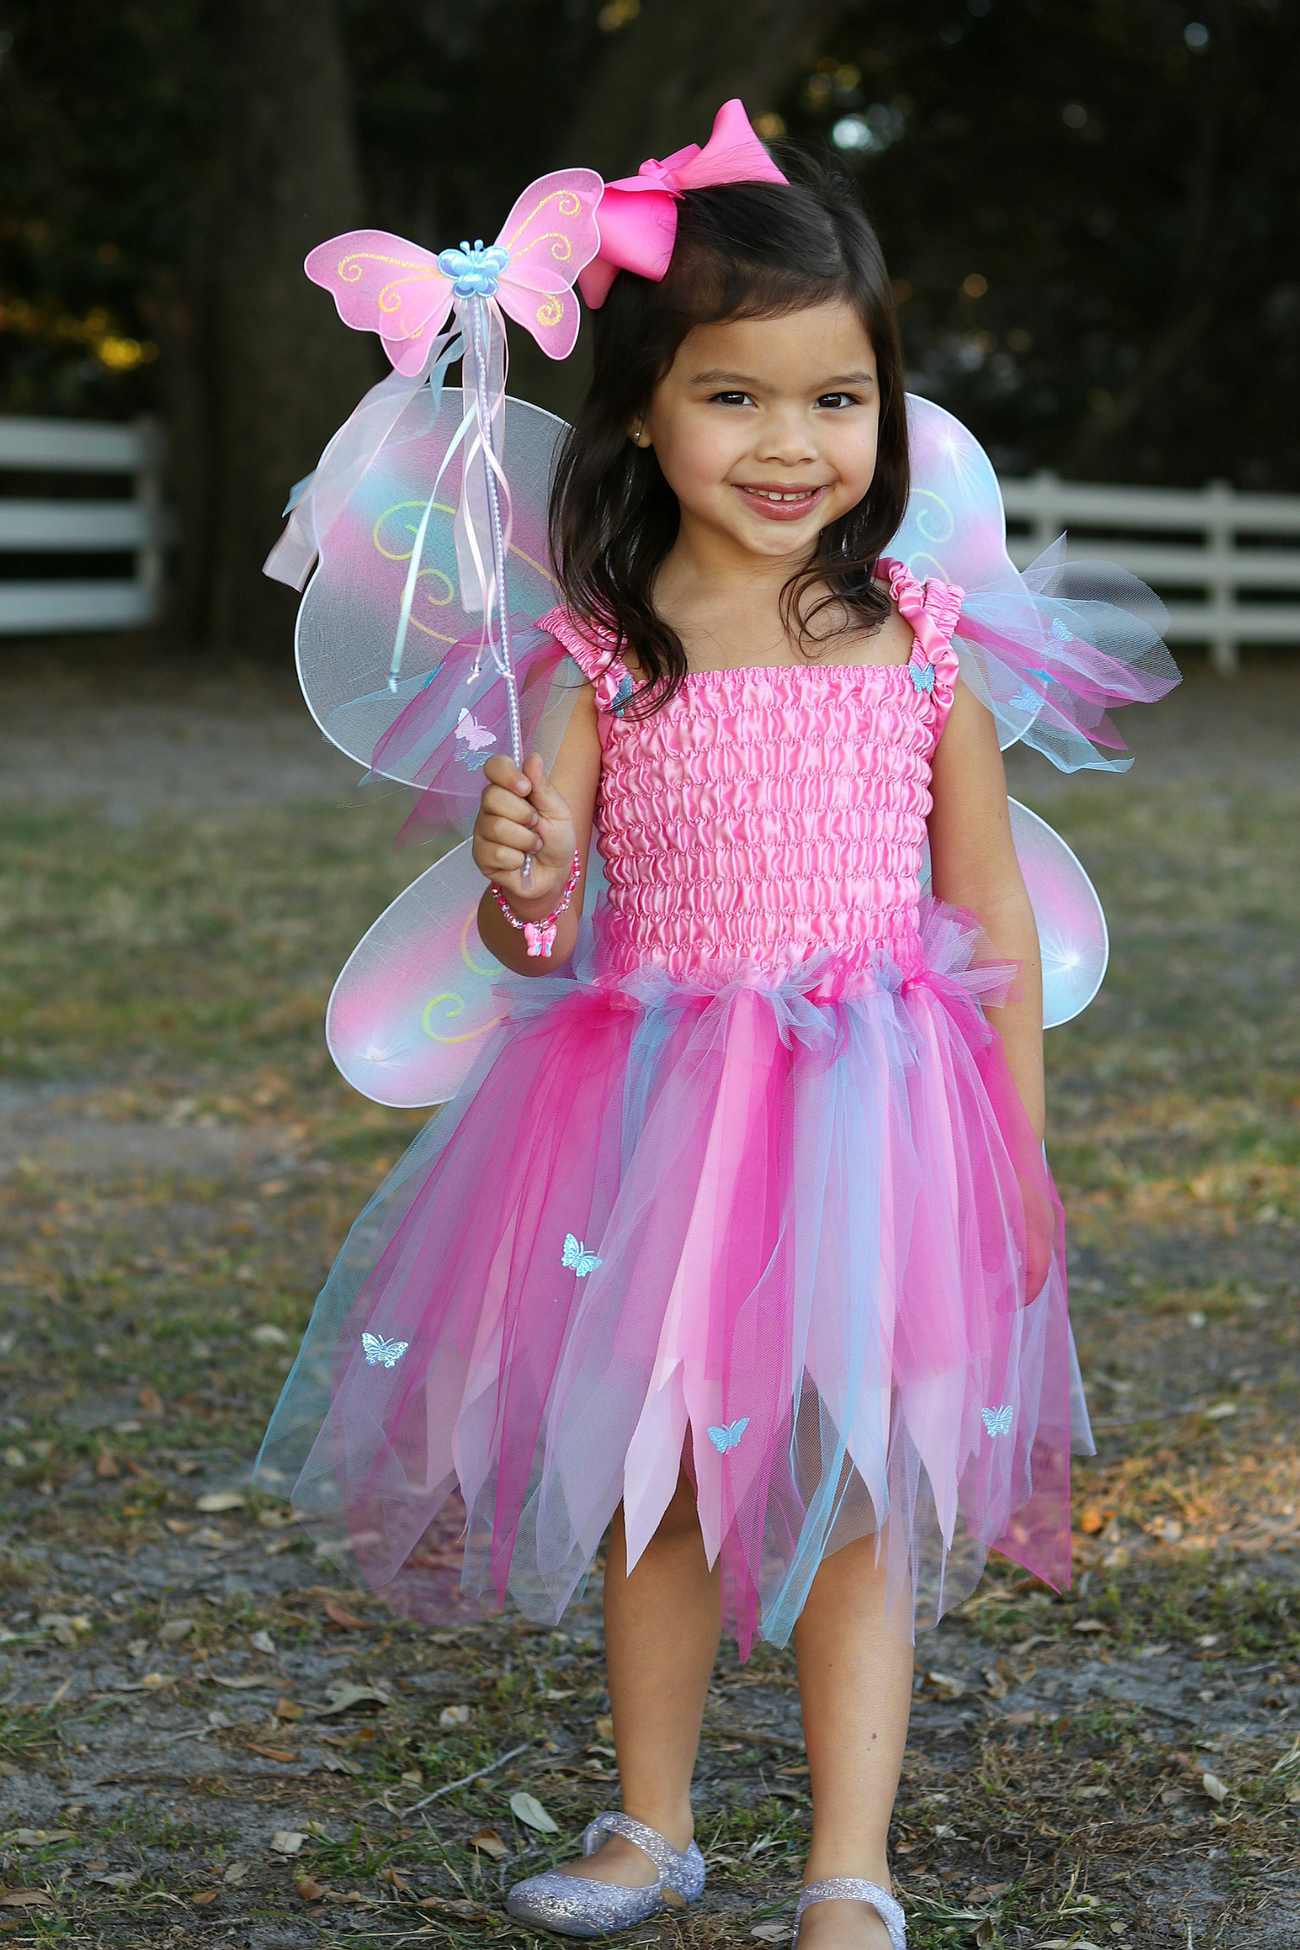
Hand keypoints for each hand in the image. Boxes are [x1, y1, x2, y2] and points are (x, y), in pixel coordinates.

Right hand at [472, 752, 576, 905]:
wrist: (553, 875)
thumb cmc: (556, 840)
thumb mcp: (558, 811)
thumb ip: (543, 786)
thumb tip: (532, 757)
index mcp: (509, 789)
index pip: (494, 767)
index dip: (507, 774)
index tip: (526, 788)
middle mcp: (491, 806)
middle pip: (492, 796)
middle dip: (523, 814)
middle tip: (536, 825)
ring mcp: (482, 830)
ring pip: (496, 827)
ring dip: (525, 840)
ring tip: (533, 846)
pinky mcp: (480, 855)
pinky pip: (496, 852)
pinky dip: (517, 859)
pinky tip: (520, 861)